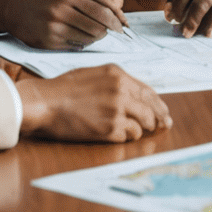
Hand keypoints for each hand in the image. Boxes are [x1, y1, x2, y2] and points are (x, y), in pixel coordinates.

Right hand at [0, 0, 127, 49]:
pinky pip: (78, 43)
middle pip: (101, 16)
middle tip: (119, 30)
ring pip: (91, 32)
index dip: (117, 12)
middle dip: (114, 26)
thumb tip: (118, 5)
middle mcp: (62, 0)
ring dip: (101, 35)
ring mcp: (55, 20)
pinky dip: (86, 42)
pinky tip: (85, 38)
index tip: (124, 20)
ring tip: (101, 34)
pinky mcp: (50, 37)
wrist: (12, 5)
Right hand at [17, 64, 171, 141]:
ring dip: (139, 130)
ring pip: (142, 125)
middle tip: (161, 126)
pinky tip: (116, 135)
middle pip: (150, 108)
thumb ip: (116, 82)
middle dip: (157, 119)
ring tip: (133, 131)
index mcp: (118, 74)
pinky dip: (125, 137)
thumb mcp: (94, 74)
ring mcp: (116, 110)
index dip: (158, 104)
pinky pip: (128, 136)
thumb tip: (134, 94)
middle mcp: (121, 90)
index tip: (164, 112)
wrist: (46, 102)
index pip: (148, 91)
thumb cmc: (65, 88)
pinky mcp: (109, 129)